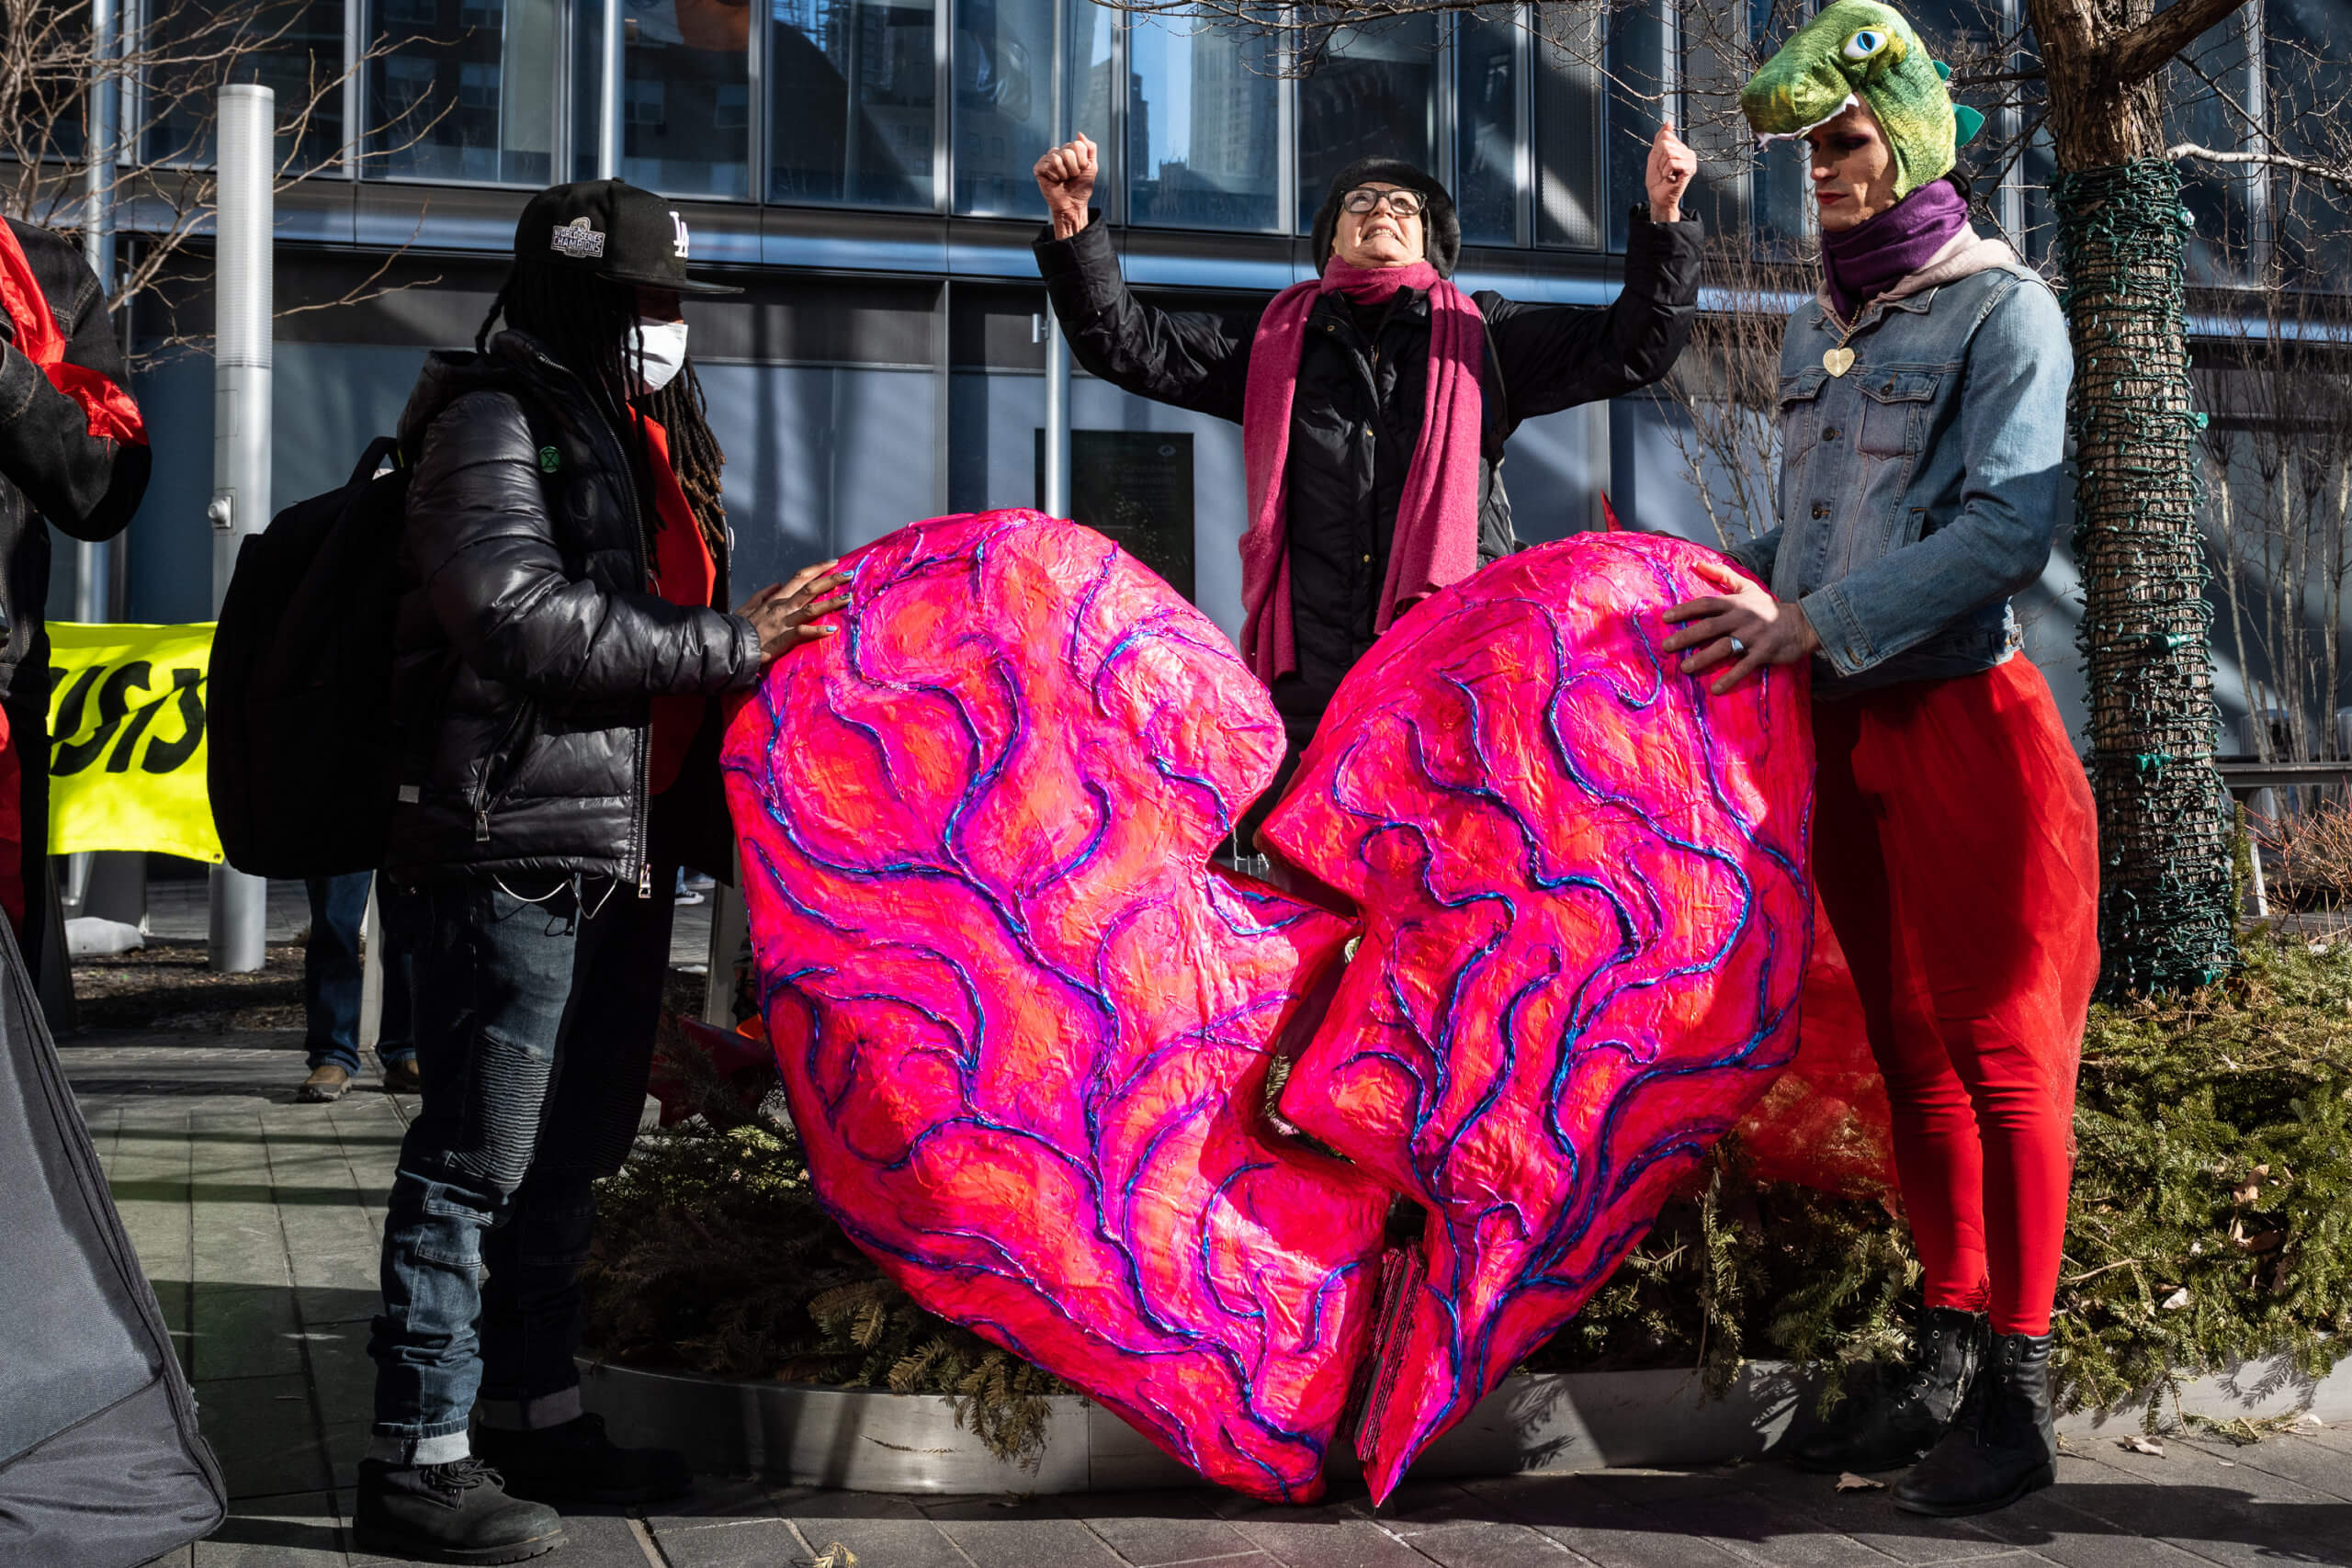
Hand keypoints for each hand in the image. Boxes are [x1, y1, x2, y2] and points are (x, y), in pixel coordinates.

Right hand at [737, 559, 851, 663]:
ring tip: (848, 598)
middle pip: (810, 588)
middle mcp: (783, 606)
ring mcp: (784, 621)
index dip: (818, 568)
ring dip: (831, 602)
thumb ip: (763, 594)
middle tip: (849, 574)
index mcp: (776, 597)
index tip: (834, 562)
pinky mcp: (783, 637)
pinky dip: (818, 630)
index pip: (799, 577)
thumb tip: (776, 583)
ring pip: (811, 607)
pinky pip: (803, 632)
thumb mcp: (749, 605)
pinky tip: (832, 629)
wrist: (731, 643)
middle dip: (831, 579)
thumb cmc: (739, 626)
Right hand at [1035, 134, 1097, 240]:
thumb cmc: (1081, 188)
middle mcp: (1058, 153)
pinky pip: (1048, 165)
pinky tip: (1054, 181)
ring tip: (1063, 179)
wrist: (1073, 205)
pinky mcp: (1039, 168)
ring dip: (1064, 173)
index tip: (1082, 171)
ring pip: (1057, 158)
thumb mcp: (1092, 167)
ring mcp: (1047, 160)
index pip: (1077, 144)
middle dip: (1074, 168)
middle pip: (1068, 151)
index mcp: (1070, 151)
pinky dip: (1055, 176)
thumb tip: (1079, 133)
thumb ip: (1090, 149)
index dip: (1082, 161)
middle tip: (1072, 177)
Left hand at [1646, 121, 1696, 223]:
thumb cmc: (1657, 179)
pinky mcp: (1690, 168)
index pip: (1665, 135)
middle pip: (1666, 143)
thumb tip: (1669, 122)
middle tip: (1664, 170)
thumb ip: (1661, 138)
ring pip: (1669, 152)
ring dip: (1662, 166)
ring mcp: (1691, 160)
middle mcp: (1688, 152)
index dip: (1657, 150)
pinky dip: (1666, 171)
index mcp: (1681, 148)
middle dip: (1659, 158)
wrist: (1658, 197)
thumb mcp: (1655, 155)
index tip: (1660, 162)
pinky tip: (1670, 178)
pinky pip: (1672, 162)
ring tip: (1667, 174)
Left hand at [1660, 559, 1818, 694]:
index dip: (1685, 609)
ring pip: (1724, 647)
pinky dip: (1731, 677)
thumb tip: (1697, 563)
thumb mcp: (1748, 587)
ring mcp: (1753, 636)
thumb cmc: (1768, 607)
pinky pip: (1745, 667)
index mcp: (1736, 603)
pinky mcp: (1764, 652)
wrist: (1802, 624)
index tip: (1665, 617)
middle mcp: (1741, 618)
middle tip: (1666, 646)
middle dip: (1687, 636)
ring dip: (1703, 658)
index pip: (1706, 604)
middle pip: (1710, 626)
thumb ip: (1723, 575)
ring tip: (1685, 668)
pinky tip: (1716, 689)